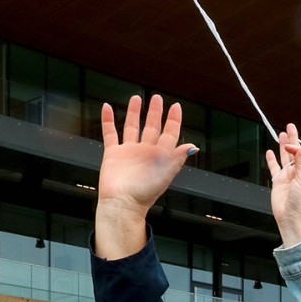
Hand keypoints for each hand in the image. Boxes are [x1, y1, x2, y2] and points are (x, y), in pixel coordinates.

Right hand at [96, 96, 196, 259]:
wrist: (123, 203)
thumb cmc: (145, 191)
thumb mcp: (167, 172)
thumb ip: (178, 157)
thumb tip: (193, 146)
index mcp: (161, 156)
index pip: (170, 134)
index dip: (173, 121)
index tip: (175, 106)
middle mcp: (146, 152)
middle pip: (152, 128)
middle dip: (155, 113)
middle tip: (157, 98)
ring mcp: (129, 152)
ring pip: (132, 127)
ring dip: (135, 113)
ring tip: (137, 98)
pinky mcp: (113, 154)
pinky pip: (110, 134)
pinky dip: (108, 121)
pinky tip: (107, 108)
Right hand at [265, 124, 300, 246]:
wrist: (291, 219)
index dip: (297, 147)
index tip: (292, 144)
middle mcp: (298, 174)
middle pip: (294, 153)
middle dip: (292, 140)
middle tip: (289, 126)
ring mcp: (287, 177)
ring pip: (284, 158)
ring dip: (283, 147)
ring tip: (281, 135)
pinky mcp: (278, 183)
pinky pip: (274, 168)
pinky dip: (272, 160)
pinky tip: (270, 152)